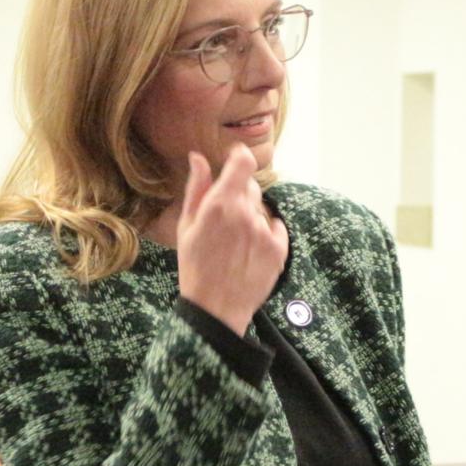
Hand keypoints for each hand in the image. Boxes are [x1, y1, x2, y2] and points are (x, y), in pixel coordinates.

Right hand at [177, 144, 288, 334]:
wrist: (215, 309)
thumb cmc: (195, 267)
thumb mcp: (187, 227)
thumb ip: (196, 189)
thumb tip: (198, 158)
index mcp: (219, 204)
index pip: (243, 162)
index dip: (240, 157)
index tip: (235, 160)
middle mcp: (245, 213)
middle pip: (251, 186)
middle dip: (240, 195)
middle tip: (226, 220)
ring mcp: (264, 231)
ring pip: (261, 210)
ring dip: (252, 219)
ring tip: (236, 244)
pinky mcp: (279, 248)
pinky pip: (276, 227)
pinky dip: (266, 234)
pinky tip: (249, 252)